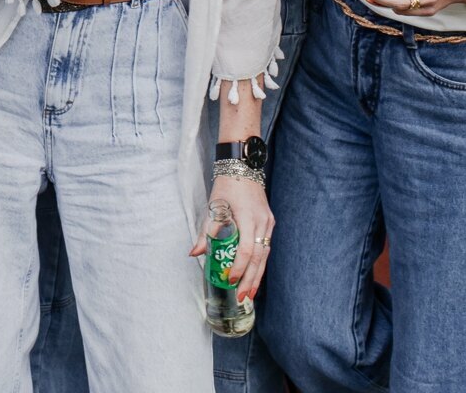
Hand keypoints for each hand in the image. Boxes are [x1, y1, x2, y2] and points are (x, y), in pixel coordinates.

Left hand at [190, 172, 273, 298]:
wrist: (244, 168)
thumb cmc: (227, 187)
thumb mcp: (214, 207)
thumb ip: (206, 232)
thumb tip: (195, 254)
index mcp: (248, 218)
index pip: (246, 249)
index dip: (239, 267)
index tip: (231, 280)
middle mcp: (262, 222)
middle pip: (259, 258)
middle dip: (250, 279)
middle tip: (242, 297)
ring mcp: (268, 223)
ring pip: (265, 255)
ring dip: (257, 275)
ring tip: (249, 293)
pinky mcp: (269, 223)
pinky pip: (266, 247)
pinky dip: (260, 263)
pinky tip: (254, 275)